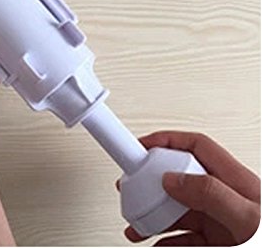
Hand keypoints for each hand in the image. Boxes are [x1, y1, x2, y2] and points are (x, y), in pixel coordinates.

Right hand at [123, 131, 259, 245]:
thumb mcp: (247, 215)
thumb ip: (210, 192)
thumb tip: (172, 177)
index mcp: (234, 180)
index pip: (195, 146)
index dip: (167, 141)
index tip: (141, 146)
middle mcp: (225, 197)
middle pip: (180, 177)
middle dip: (152, 180)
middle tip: (132, 186)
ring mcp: (221, 221)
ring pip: (178, 209)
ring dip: (153, 214)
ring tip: (135, 222)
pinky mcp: (219, 243)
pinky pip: (185, 237)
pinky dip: (166, 241)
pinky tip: (155, 244)